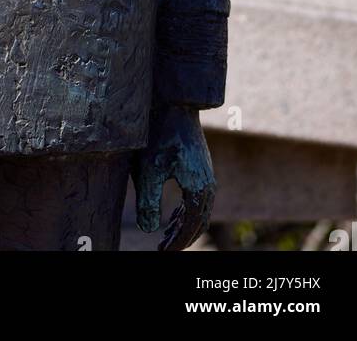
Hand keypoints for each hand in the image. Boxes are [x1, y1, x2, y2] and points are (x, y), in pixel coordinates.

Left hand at [132, 101, 214, 250]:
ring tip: (165, 237)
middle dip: (182, 238)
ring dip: (184, 226)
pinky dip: (186, 212)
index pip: (190, 226)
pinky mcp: (201, 167)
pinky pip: (198, 198)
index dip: (177, 243)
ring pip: (200, 211)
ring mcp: (207, 175)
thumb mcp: (148, 169)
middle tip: (164, 248)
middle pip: (199, 221)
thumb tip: (149, 229)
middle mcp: (208, 184)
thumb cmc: (158, 134)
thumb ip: (148, 201)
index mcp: (198, 188)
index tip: (162, 252)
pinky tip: (172, 216)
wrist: (173, 103)